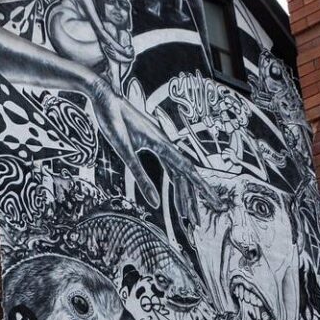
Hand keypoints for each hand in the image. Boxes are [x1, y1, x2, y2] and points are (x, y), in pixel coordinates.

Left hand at [88, 76, 219, 224]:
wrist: (104, 97)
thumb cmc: (112, 120)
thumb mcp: (123, 151)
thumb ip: (139, 176)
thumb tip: (154, 202)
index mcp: (162, 145)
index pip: (187, 172)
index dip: (201, 189)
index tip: (215, 203)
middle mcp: (165, 143)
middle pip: (184, 176)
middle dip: (191, 199)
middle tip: (198, 221)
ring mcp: (159, 142)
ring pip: (177, 171)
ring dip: (183, 192)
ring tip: (185, 214)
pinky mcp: (151, 142)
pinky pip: (169, 165)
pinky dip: (174, 180)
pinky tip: (176, 191)